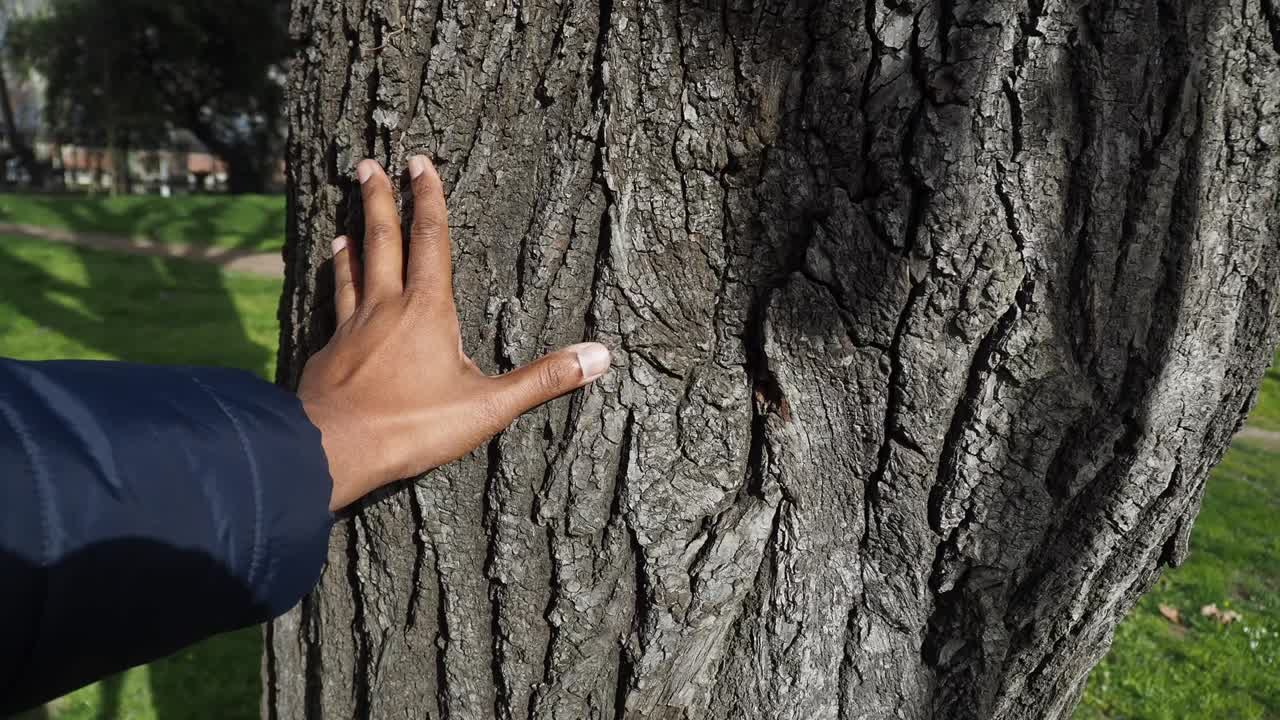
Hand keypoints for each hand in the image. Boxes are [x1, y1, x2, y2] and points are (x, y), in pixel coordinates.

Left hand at [298, 156, 611, 510]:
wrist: (332, 448)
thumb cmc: (412, 425)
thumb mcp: (488, 406)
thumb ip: (543, 379)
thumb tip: (601, 356)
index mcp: (427, 310)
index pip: (430, 240)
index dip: (429, 200)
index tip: (419, 163)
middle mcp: (386, 307)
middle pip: (382, 241)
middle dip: (380, 201)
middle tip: (368, 165)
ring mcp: (352, 328)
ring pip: (353, 271)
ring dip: (353, 241)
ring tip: (346, 222)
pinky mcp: (329, 353)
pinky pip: (334, 306)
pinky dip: (334, 285)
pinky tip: (330, 285)